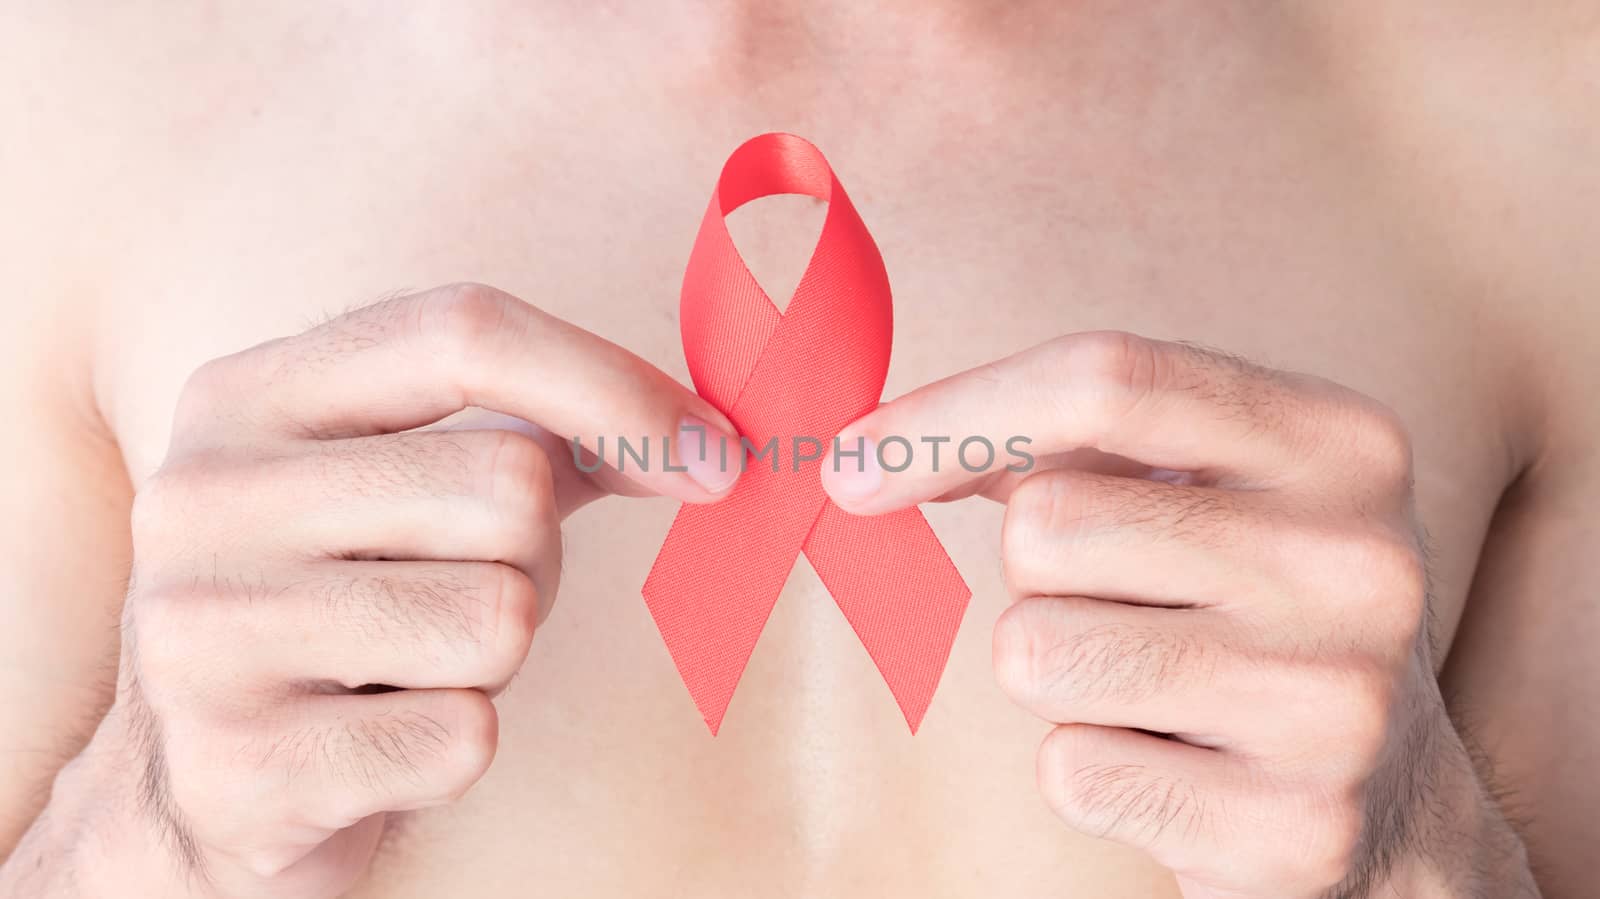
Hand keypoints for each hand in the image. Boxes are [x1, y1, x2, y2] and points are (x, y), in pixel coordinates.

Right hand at [19, 284, 738, 898]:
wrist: (208, 790)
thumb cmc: (349, 611)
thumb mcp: (414, 492)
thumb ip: (545, 436)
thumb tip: (709, 443)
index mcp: (246, 396)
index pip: (463, 332)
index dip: (612, 386)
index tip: (715, 455)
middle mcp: (203, 495)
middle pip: (508, 485)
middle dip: (533, 559)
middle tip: (459, 597)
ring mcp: (203, 631)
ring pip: (497, 617)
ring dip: (493, 660)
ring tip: (406, 668)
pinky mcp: (240, 764)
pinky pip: (464, 736)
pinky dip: (457, 747)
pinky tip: (380, 741)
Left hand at [822, 332, 1533, 897]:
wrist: (1394, 800)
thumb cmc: (1249, 613)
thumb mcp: (1201, 493)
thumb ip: (1058, 447)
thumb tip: (874, 454)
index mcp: (1341, 444)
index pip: (1106, 379)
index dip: (953, 414)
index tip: (853, 464)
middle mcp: (1358, 563)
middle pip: (1046, 527)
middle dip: (1037, 576)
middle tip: (1118, 609)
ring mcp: (1336, 703)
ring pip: (1035, 653)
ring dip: (1057, 676)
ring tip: (1153, 688)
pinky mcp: (1293, 829)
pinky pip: (1069, 770)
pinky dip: (1090, 769)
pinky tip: (1177, 766)